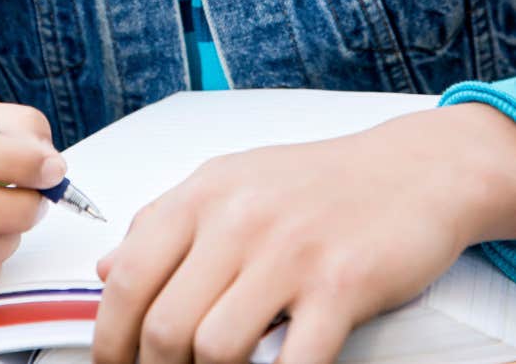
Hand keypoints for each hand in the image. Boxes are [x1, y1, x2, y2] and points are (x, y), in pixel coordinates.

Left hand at [92, 106, 510, 363]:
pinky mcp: (340, 285)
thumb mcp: (230, 180)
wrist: (409, 170)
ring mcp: (289, 251)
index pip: (129, 275)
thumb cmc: (317, 181)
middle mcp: (239, 217)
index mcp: (203, 193)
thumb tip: (106, 268)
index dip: (110, 336)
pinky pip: (293, 362)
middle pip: (164, 324)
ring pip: (215, 349)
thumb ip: (164, 220)